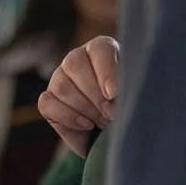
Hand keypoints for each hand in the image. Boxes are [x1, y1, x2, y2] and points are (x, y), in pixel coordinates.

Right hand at [39, 36, 120, 157]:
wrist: (117, 135)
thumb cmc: (132, 110)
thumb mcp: (138, 95)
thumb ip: (130, 88)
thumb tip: (113, 96)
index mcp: (103, 50)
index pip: (99, 48)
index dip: (105, 70)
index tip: (113, 94)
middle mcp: (78, 59)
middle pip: (74, 64)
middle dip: (94, 94)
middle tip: (111, 113)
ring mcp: (60, 79)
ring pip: (62, 87)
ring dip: (85, 108)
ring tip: (103, 120)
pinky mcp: (48, 100)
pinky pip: (48, 103)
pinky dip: (68, 117)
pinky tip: (86, 124)